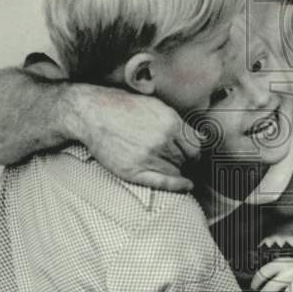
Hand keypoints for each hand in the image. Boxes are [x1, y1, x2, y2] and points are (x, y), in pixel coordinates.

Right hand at [66, 83, 199, 190]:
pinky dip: (177, 186)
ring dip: (175, 170)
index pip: (195, 145)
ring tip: (164, 163)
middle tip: (176, 159)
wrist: (92, 112)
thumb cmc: (123, 107)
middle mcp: (162, 140)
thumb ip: (178, 122)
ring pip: (175, 171)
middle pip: (186, 159)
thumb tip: (200, 137)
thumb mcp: (156, 106)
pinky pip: (163, 183)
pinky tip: (186, 185)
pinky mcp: (133, 170)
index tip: (191, 154)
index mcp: (170, 122)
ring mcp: (148, 156)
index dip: (194, 151)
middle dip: (184, 160)